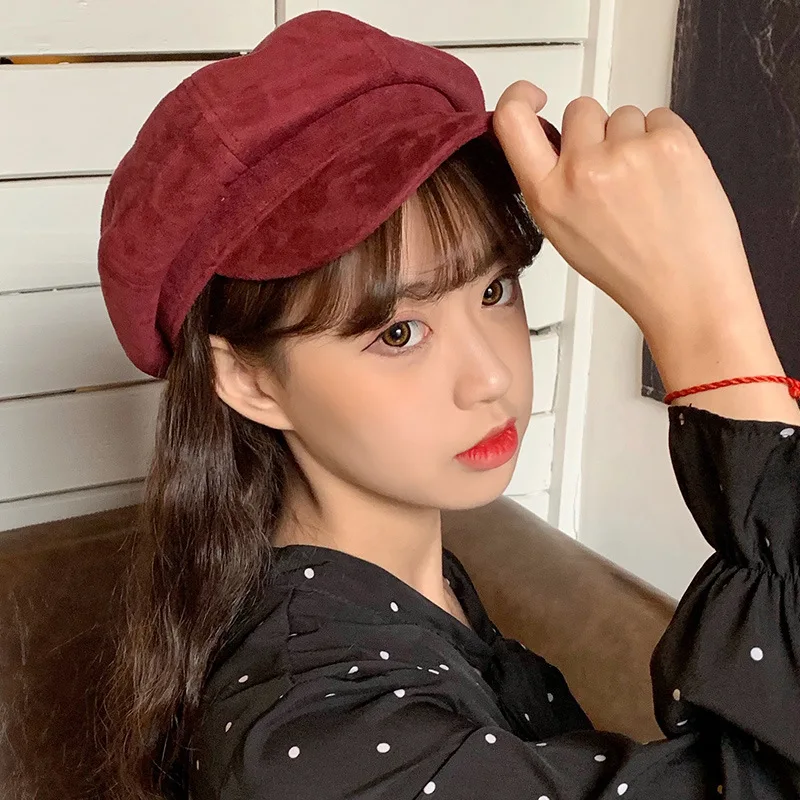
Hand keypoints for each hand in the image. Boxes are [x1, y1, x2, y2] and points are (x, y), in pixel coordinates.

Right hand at [492, 81, 799, 423]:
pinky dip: (666, 141)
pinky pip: (660, 117)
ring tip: (647, 186)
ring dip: (635, 139)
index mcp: (547, 196)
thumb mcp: (564, 234)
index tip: (535, 95)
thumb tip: (552, 141)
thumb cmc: (630, 270)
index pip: (511, 120)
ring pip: (624, 115)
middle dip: (598, 131)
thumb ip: (552, 184)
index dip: (520, 96)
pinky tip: (668, 180)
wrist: (687, 290)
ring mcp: (627, 151)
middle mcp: (581, 169)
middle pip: (581, 110)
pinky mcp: (671, 140)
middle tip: (617, 173)